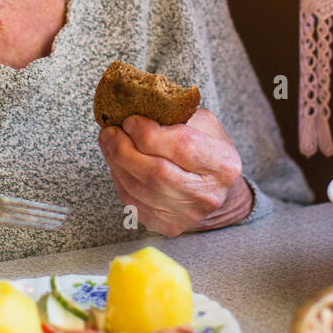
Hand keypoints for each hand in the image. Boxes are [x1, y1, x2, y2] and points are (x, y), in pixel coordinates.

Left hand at [98, 108, 252, 236]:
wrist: (215, 192)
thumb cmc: (207, 151)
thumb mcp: (203, 125)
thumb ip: (176, 115)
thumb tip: (136, 106)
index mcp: (223, 165)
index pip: (182, 147)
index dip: (150, 133)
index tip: (131, 120)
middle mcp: (208, 195)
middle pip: (156, 173)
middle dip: (125, 149)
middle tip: (110, 131)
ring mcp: (187, 215)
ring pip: (139, 189)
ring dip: (116, 163)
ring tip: (109, 142)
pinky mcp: (167, 226)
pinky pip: (133, 202)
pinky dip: (119, 180)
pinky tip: (117, 163)